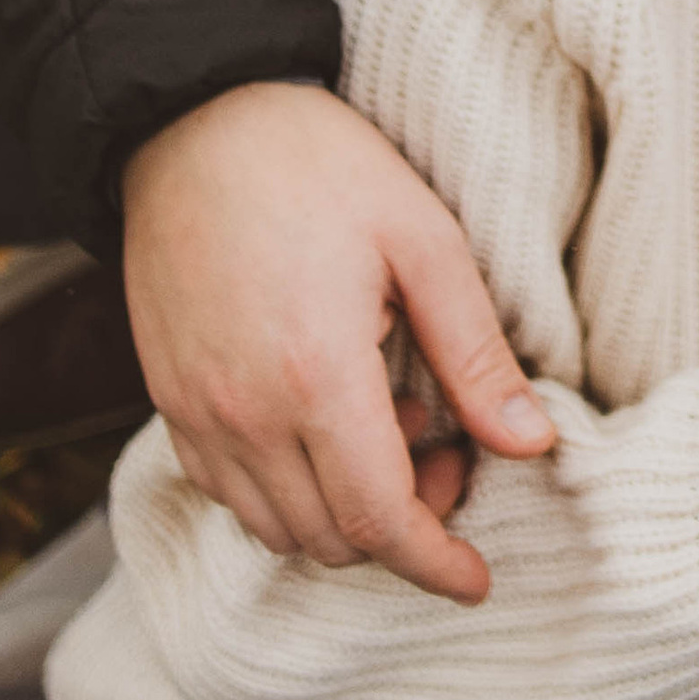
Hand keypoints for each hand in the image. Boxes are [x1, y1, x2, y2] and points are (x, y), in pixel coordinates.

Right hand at [121, 84, 557, 601]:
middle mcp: (242, 412)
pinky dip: (284, 492)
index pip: (379, 519)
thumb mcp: (424, 241)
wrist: (191, 118)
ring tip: (392, 428)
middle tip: (451, 454)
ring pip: (274, 527)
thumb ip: (475, 354)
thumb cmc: (318, 165)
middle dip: (402, 528)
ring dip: (342, 514)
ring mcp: (194, 410)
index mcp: (315, 376)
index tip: (478, 581)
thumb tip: (531, 444)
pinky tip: (326, 423)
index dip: (435, 565)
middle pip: (328, 539)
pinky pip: (226, 491)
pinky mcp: (167, 398)